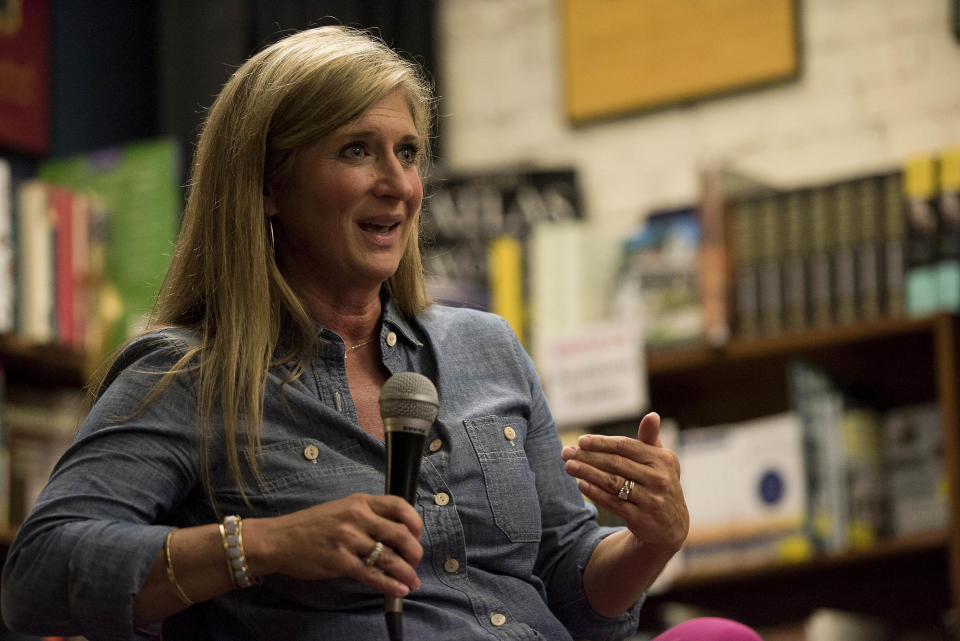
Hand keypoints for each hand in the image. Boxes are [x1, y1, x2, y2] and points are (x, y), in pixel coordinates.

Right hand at [251, 493, 422, 597]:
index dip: (415, 522)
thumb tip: (394, 533)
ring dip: (407, 572)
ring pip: (390, 558)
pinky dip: (390, 585)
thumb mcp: (341, 509)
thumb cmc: (311, 526)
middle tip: (415, 562)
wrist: (279, 539)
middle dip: (415, 551)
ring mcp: (349, 540)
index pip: (399, 506)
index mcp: (360, 502)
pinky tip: (399, 589)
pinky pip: (373, 575)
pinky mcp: (340, 562)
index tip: (416, 535)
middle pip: (401, 534)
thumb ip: (367, 516)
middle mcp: (357, 518)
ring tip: (412, 581)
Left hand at [561, 412, 687, 551]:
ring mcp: (651, 500)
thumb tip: (652, 415)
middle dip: (588, 456)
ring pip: (612, 482)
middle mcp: (660, 479)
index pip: (627, 446)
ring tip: (568, 466)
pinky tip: (580, 484)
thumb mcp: (661, 462)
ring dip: (587, 472)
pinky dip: (596, 492)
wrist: (671, 525)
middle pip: (616, 463)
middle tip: (566, 452)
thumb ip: (650, 439)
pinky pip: (613, 503)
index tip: (581, 440)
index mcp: (663, 459)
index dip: (602, 442)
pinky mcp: (641, 519)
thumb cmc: (658, 483)